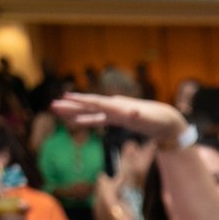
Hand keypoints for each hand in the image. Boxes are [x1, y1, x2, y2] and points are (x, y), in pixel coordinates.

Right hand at [53, 92, 189, 143]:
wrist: (166, 119)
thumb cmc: (158, 120)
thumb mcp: (149, 119)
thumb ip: (140, 115)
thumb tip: (133, 111)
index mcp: (118, 106)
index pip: (97, 102)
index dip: (82, 101)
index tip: (65, 97)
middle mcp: (114, 107)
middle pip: (89, 105)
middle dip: (71, 106)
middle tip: (52, 105)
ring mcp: (114, 112)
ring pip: (90, 111)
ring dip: (74, 112)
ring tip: (57, 110)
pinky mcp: (116, 118)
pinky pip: (97, 119)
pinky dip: (86, 120)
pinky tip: (75, 122)